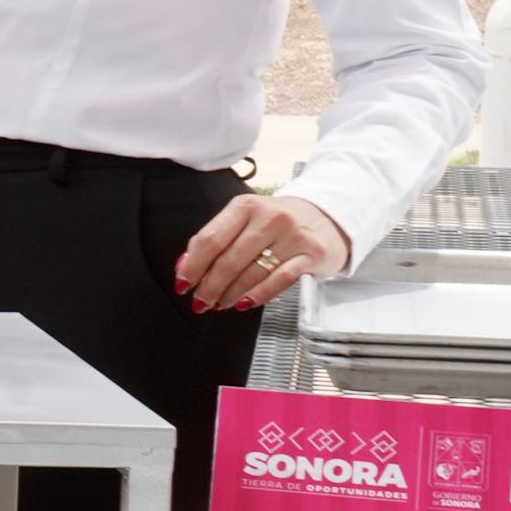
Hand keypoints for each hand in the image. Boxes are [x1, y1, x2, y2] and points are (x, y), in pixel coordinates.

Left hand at [178, 191, 349, 309]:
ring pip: (252, 272)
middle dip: (210, 286)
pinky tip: (244, 303)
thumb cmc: (278, 222)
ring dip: (230, 294)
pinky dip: (258, 295)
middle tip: (200, 302)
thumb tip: (185, 265)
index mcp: (245, 206)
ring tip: (220, 304)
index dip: (192, 265)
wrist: (328, 216)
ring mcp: (293, 235)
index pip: (210, 239)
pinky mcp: (311, 253)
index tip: (182, 284)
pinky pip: (279, 280)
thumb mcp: (246, 220)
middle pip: (229, 260)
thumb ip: (218, 239)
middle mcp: (269, 217)